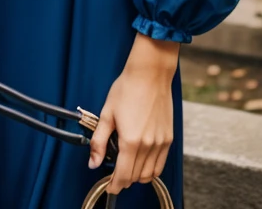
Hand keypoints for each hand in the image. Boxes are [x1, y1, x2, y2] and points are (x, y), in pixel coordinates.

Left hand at [87, 35, 177, 195]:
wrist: (150, 74)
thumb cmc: (127, 88)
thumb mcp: (106, 114)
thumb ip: (99, 141)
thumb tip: (93, 162)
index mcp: (131, 141)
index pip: (123, 176)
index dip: (114, 185)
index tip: (109, 186)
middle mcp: (148, 145)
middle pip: (136, 177)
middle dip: (124, 179)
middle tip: (115, 173)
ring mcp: (161, 142)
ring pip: (150, 174)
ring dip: (138, 176)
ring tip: (128, 166)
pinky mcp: (168, 138)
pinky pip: (161, 164)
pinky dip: (151, 169)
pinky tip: (142, 160)